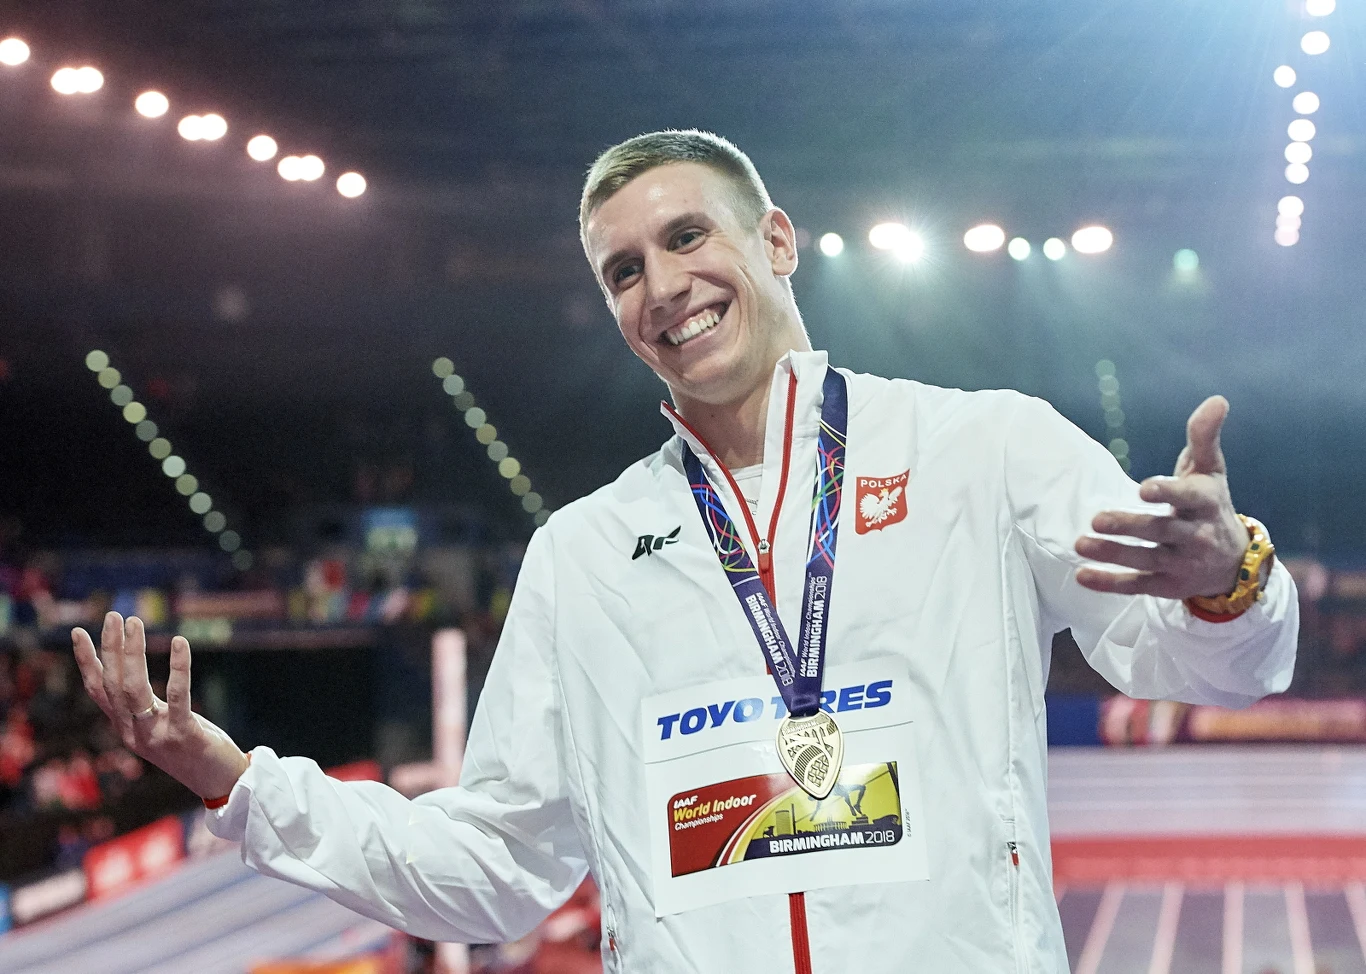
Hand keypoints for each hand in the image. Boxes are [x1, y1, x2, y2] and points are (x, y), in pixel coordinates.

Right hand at [72, 612, 248, 800]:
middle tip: (113, 615)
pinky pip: (178, 696)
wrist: (220, 785)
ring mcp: (156, 735)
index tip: (78, 632)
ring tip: (134, 623)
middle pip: (114, 685)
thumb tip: (130, 677)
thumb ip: (143, 708)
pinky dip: (178, 667)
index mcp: (126, 729)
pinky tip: (179, 642)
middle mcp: (134, 733)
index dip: (87, 662)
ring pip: (134, 689)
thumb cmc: (193, 751)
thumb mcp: (160, 727)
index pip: (99, 691)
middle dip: (110, 648)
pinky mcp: (183, 735)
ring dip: (133, 653)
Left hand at [1075, 395, 1248, 598]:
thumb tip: (1217, 399)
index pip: (1188, 498)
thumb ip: (1204, 437)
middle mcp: (1196, 535)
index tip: (1144, 489)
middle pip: (1161, 531)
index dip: (1167, 493)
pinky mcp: (1166, 585)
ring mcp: (1181, 564)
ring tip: (1081, 544)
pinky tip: (1082, 576)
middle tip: (1097, 519)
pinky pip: (1138, 585)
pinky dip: (1111, 583)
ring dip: (1113, 554)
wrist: (1233, 562)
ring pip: (1146, 559)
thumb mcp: (1210, 470)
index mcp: (1205, 502)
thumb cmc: (1210, 504)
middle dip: (1130, 525)